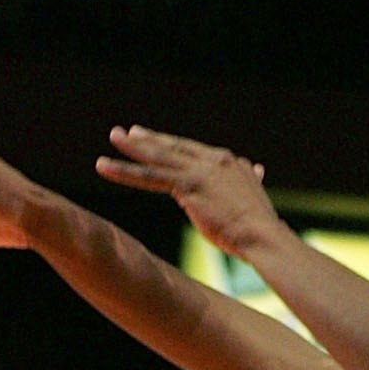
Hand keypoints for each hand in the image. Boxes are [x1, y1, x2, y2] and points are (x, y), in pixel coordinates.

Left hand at [95, 126, 274, 256]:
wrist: (263, 236)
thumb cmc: (260, 225)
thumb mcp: (253, 195)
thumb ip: (251, 179)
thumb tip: (257, 170)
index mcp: (226, 162)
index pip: (191, 150)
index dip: (170, 145)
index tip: (154, 140)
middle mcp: (211, 160)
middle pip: (172, 147)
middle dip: (148, 140)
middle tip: (125, 132)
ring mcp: (198, 172)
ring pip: (157, 158)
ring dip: (131, 148)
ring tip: (113, 138)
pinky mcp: (187, 186)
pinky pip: (149, 177)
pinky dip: (124, 172)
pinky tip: (104, 167)